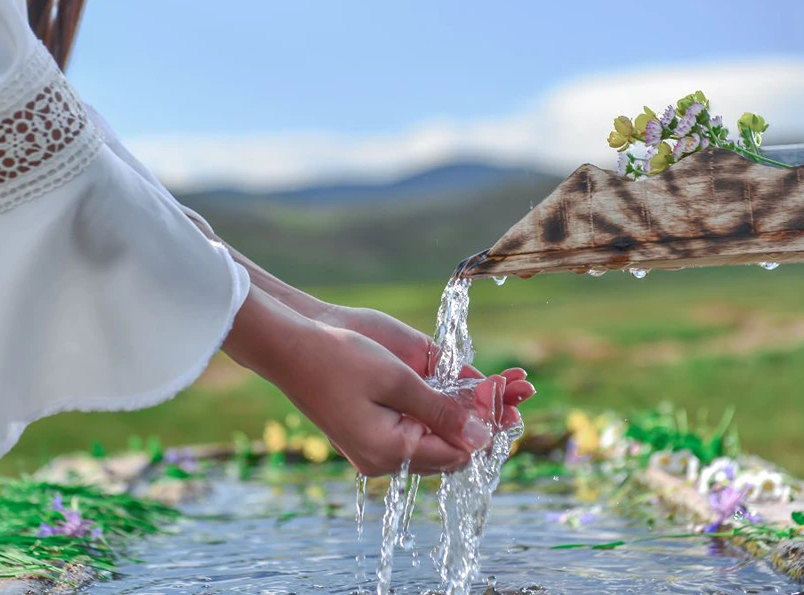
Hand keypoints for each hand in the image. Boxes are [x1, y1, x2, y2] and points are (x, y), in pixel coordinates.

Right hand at [224, 289, 517, 475]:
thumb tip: (484, 435)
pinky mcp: (367, 433)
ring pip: (434, 440)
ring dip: (463, 415)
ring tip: (498, 388)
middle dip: (481, 421)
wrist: (288, 346)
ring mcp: (373, 448)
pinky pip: (413, 431)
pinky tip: (461, 390)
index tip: (510, 397)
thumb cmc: (339, 358)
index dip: (488, 426)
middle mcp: (383, 458)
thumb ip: (443, 410)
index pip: (458, 453)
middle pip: (449, 450)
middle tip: (515, 390)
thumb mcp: (399, 381)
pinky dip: (438, 412)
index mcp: (390, 452)